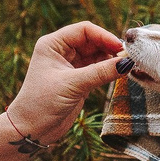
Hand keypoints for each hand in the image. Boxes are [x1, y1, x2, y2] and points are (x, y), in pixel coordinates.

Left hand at [5, 22, 128, 146]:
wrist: (30, 130)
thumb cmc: (42, 104)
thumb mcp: (72, 85)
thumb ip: (100, 73)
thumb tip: (126, 63)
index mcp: (53, 44)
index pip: (84, 30)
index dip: (104, 36)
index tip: (120, 48)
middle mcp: (61, 51)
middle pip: (92, 41)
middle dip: (109, 47)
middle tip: (128, 58)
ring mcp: (70, 66)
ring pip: (96, 55)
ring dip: (111, 59)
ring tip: (127, 67)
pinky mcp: (78, 80)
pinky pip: (97, 69)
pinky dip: (108, 70)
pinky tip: (120, 73)